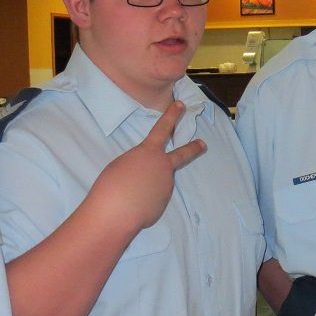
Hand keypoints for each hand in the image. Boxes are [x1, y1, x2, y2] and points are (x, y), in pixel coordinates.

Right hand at [89, 101, 206, 234]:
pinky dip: (142, 201)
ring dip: (147, 187)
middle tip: (203, 144)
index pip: (162, 128)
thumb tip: (148, 176)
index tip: (180, 104)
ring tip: (130, 194)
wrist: (117, 211)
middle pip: (182, 154)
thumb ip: (140, 165)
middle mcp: (163, 167)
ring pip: (158, 182)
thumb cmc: (112, 184)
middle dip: (193, 148)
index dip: (172, 115)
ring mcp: (166, 186)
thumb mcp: (122, 165)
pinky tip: (132, 205)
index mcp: (149, 152)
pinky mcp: (163, 203)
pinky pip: (152, 199)